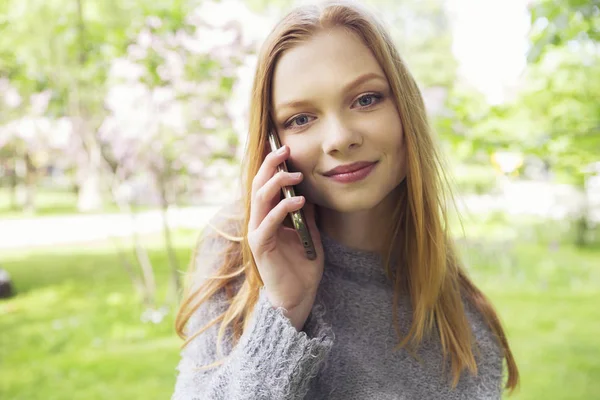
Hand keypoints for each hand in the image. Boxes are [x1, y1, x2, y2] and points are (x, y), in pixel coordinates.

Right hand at [247, 144, 323, 330]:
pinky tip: (299, 201)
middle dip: (270, 165)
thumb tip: (308, 191)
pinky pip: (269, 222)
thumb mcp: (309, 233)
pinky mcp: (261, 247)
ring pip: (260, 199)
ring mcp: (258, 233)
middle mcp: (258, 222)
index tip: (285, 147)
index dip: (272, 165)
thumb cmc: (302, 266)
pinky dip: (282, 209)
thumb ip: (305, 214)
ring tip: (295, 174)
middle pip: (258, 186)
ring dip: (277, 183)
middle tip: (284, 149)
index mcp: (268, 217)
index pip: (265, 185)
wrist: (298, 297)